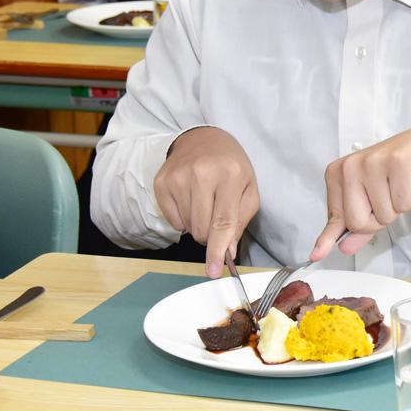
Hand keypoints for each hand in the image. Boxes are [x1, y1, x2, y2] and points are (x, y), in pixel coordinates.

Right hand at [154, 126, 259, 278]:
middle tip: (216, 214)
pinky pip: (172, 220)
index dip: (217, 251)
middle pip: (202, 230)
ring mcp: (178, 178)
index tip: (213, 271)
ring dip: (197, 224)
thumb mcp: (248, 188)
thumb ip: (241, 221)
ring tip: (204, 201)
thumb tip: (227, 251)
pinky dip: (183, 217)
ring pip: (187, 227)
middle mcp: (201, 174)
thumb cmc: (231, 166)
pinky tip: (190, 198)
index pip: (222, 222)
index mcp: (230, 175)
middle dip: (210, 234)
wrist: (203, 139)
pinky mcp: (161, 182)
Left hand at [310, 125, 410, 259]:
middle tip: (387, 197)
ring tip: (400, 185)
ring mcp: (373, 162)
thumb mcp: (371, 199)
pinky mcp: (398, 163)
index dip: (344, 233)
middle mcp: (351, 165)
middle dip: (378, 219)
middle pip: (357, 222)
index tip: (319, 253)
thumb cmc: (397, 171)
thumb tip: (345, 247)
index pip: (336, 219)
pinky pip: (403, 205)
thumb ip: (356, 225)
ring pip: (383, 215)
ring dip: (398, 207)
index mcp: (337, 173)